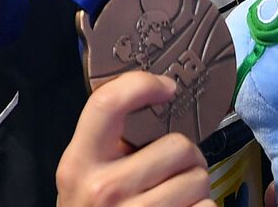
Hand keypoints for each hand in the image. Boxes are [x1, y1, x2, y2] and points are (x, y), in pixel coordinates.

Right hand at [56, 72, 213, 206]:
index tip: (168, 88)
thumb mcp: (84, 175)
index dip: (143, 84)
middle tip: (176, 168)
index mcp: (79, 163)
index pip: (106, 103)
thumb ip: (108, 142)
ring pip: (199, 178)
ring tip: (177, 194)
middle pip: (178, 146)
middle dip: (187, 156)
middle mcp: (103, 189)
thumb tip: (158, 96)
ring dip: (197, 185)